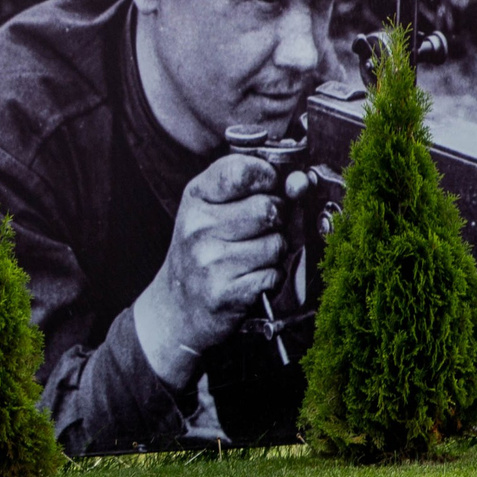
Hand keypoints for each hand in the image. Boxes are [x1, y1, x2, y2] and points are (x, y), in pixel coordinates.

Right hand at [135, 154, 284, 382]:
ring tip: (251, 258)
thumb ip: (254, 190)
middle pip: (268, 208)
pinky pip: (273, 275)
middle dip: (276, 221)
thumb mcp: (212, 210)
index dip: (267, 178)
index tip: (267, 188)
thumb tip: (300, 183)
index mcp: (195, 198)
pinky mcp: (224, 292)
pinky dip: (269, 278)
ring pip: (276, 244)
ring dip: (274, 254)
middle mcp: (197, 227)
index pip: (242, 170)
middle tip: (257, 232)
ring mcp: (209, 260)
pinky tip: (249, 279)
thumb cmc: (202, 252)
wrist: (177, 307)